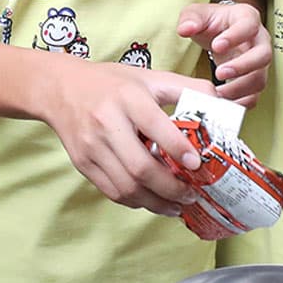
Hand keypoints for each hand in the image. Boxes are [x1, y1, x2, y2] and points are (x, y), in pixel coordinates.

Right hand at [41, 62, 207, 213]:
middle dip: (171, 189)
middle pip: (140, 168)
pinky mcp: (83, 163)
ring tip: (176, 206)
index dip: (178, 149)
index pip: (155, 126)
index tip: (197, 164)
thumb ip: (185, 88)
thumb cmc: (110, 83)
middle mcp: (106, 123)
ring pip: (127, 187)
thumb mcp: (148, 76)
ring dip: (156, 203)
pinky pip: (112, 191)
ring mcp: (92, 147)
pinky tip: (152, 200)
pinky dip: (136, 202)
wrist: (59, 88)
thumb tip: (222, 103)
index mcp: (127, 97)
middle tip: (191, 195)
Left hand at [178, 1, 270, 102]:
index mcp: (247, 18)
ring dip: (239, 89)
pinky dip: (239, 102)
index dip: (235, 37)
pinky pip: (254, 95)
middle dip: (242, 67)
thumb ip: (190, 19)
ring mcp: (259, 62)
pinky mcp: (254, 79)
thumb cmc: (212, 22)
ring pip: (260, 79)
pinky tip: (222, 102)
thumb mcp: (198, 14)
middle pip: (263, 56)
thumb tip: (185, 29)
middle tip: (219, 73)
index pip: (248, 26)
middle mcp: (260, 41)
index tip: (217, 46)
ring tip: (217, 93)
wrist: (220, 33)